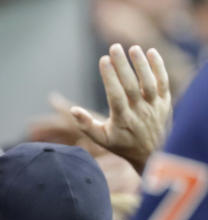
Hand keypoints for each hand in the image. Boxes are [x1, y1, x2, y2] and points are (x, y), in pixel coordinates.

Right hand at [69, 44, 170, 173]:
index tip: (103, 60)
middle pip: (132, 85)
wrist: (153, 152)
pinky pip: (163, 82)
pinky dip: (159, 67)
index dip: (109, 78)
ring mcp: (154, 106)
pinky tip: (151, 52)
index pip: (115, 96)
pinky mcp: (166, 102)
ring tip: (132, 48)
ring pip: (149, 82)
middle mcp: (140, 112)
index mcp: (122, 120)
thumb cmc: (122, 144)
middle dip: (123, 65)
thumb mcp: (102, 139)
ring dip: (141, 64)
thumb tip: (73, 110)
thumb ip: (86, 125)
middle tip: (114, 47)